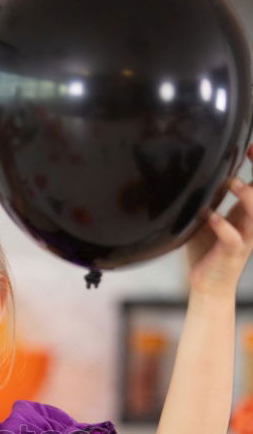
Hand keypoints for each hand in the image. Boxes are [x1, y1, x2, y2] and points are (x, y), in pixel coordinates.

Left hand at [186, 144, 252, 299]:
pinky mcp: (232, 253)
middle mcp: (250, 223)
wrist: (207, 286)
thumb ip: (205, 201)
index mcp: (246, 213)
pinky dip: (223, 226)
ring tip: (232, 183)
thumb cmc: (206, 251)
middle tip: (248, 153)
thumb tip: (187, 178)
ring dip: (247, 196)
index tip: (249, 147)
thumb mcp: (205, 220)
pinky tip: (212, 217)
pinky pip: (233, 238)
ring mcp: (244, 238)